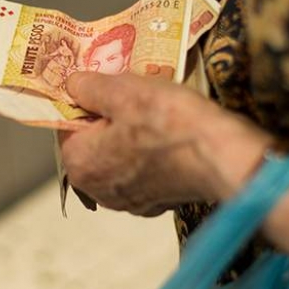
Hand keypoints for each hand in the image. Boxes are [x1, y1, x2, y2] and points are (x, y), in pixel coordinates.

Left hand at [58, 72, 271, 215]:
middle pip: (92, 141)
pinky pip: (142, 171)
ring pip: (118, 156)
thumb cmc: (171, 122)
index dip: (87, 99)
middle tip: (135, 95)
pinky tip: (169, 138)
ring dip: (130, 136)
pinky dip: (150, 155)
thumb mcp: (124, 90)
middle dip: (109, 118)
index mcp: (80, 163)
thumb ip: (89, 86)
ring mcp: (126, 201)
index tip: (109, 84)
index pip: (66, 122)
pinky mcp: (154, 204)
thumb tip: (73, 84)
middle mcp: (96, 189)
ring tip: (156, 114)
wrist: (222, 157)